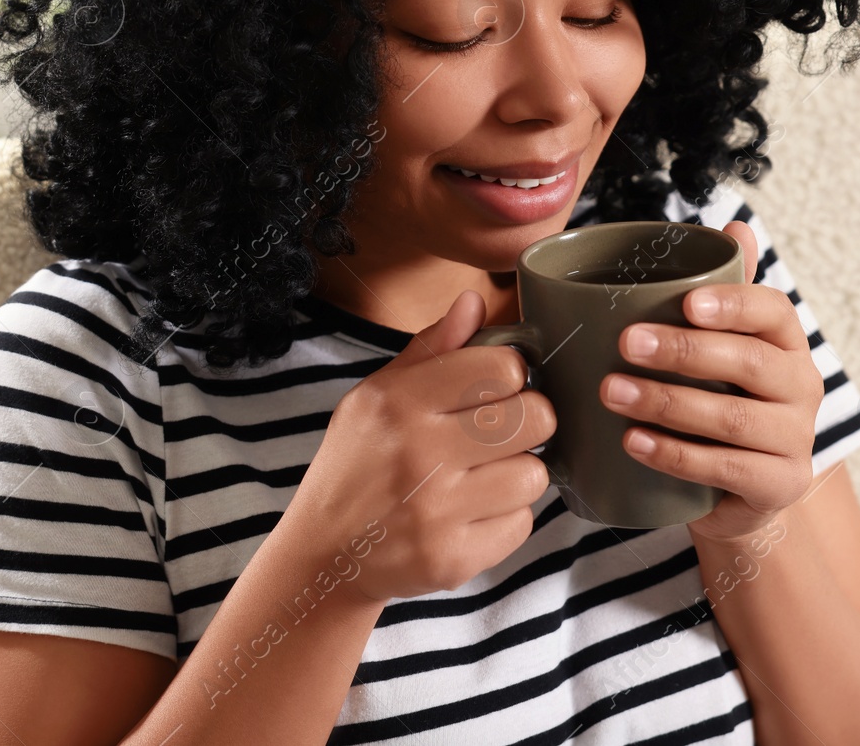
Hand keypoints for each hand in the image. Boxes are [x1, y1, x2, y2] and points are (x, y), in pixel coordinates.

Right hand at [284, 289, 558, 602]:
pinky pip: (521, 525)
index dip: (509, 375)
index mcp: (399, 402)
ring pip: (534, 474)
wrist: (325, 555)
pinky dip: (505, 519)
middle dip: (528, 421)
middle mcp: (418, 452)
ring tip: (484, 476)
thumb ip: (430, 350)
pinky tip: (472, 514)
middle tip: (502, 431)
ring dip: (516, 474)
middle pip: (534, 417)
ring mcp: (437, 510)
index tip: (496, 389)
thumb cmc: (357, 466)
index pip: (502, 368)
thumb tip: (474, 301)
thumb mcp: (375, 397)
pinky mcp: (454, 558)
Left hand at [596, 219, 822, 545]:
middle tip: (625, 342)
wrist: (737, 487)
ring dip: (668, 402)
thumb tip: (735, 224)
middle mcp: (802, 387)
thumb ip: (721, 289)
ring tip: (610, 392)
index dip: (734, 304)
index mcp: (786, 342)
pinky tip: (632, 441)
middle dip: (685, 350)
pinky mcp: (779, 485)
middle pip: (751, 363)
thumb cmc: (718, 398)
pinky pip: (727, 468)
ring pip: (735, 418)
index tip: (685, 302)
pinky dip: (675, 455)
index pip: (774, 311)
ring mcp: (796, 440)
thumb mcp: (717, 344)